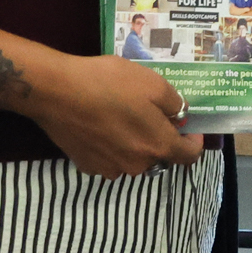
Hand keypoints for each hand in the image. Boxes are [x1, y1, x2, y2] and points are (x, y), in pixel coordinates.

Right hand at [29, 54, 205, 177]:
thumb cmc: (109, 84)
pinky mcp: (86, 165)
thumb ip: (175, 104)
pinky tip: (101, 123)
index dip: (194, 140)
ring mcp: (108, 168)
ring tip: (122, 115)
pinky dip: (111, 145)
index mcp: (157, 146)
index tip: (188, 125)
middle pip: (159, 156)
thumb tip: (180, 116)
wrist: (57, 92)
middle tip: (150, 112)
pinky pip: (109, 157)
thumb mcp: (154, 84)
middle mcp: (135, 165)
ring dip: (134, 142)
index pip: (189, 156)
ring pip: (133, 157)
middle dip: (160, 137)